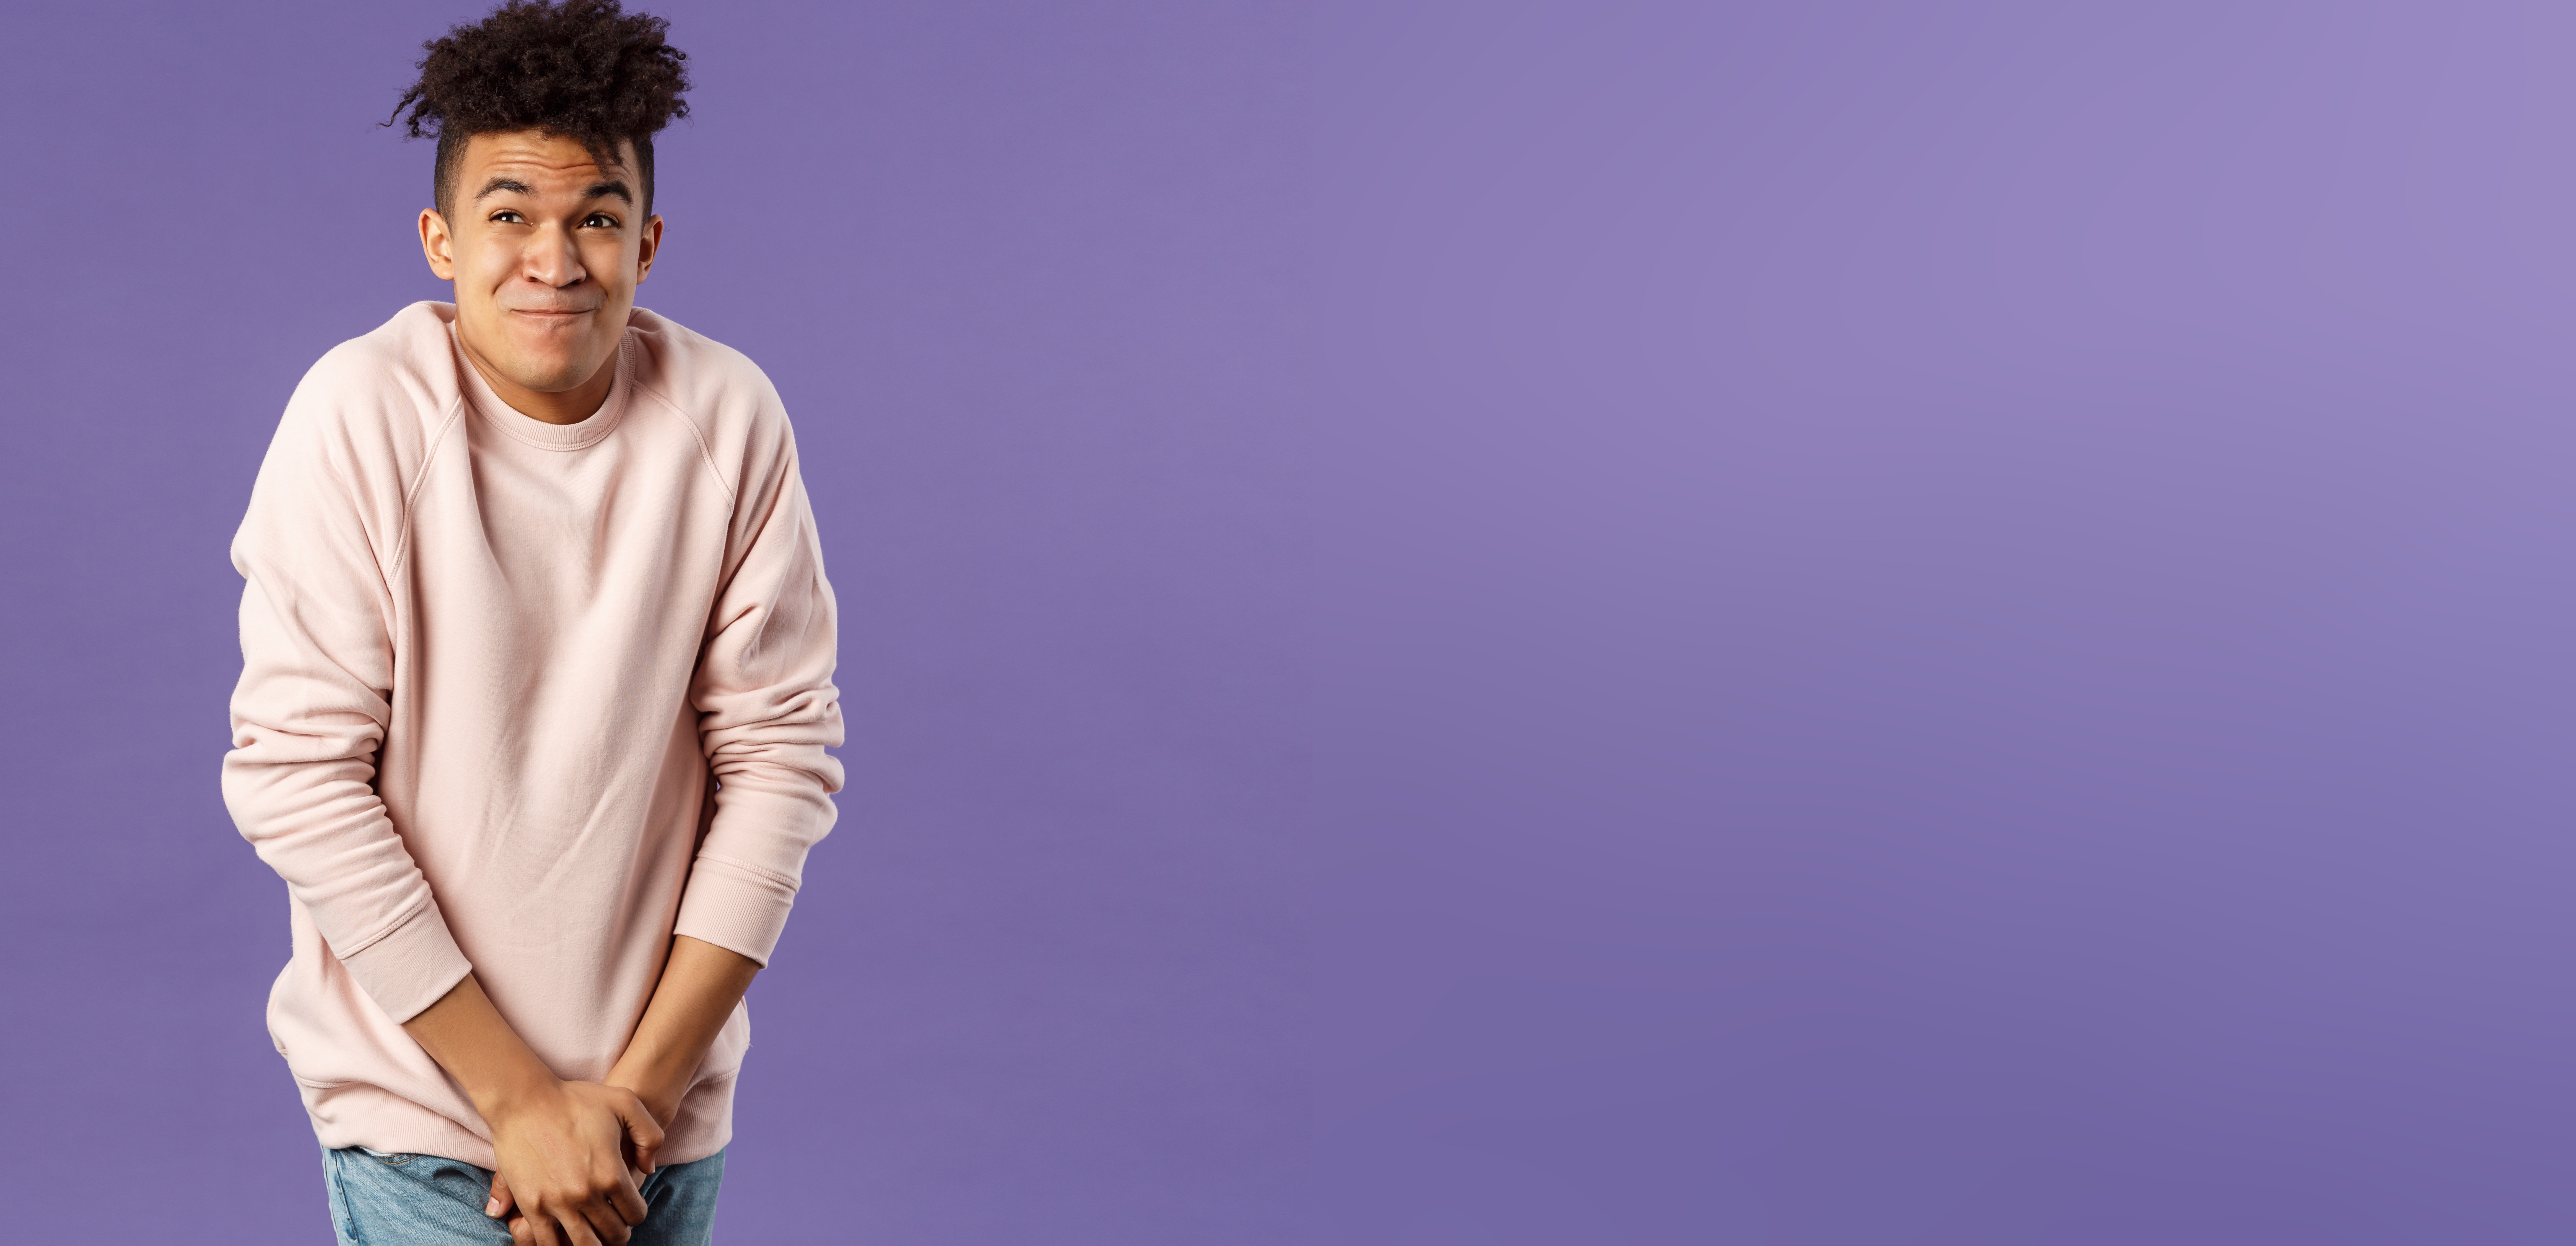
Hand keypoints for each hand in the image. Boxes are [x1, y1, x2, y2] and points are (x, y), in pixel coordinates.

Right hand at [479, 1078, 662, 1245]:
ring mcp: (557, 1203)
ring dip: (593, 1243)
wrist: (524, 1101)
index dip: (636, 1213)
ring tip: (593, 1233)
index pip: (636, 1214)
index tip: (630, 1207)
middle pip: (612, 1234)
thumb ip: (650, 1136)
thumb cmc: (575, 1099)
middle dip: (618, 1232)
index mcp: (611, 1174)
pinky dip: (560, 1245)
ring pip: (584, 1245)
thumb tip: (647, 1170)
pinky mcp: (531, 1206)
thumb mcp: (626, 1103)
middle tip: (614, 1223)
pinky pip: (549, 1243)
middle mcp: (586, 1194)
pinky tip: (565, 1235)